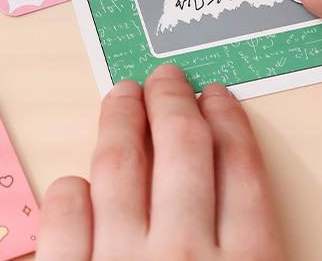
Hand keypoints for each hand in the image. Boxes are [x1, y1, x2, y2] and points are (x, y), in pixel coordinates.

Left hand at [37, 64, 283, 260]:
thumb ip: (256, 249)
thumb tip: (244, 199)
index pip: (240, 167)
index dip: (228, 119)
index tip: (216, 95)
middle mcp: (186, 253)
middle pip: (182, 147)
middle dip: (173, 100)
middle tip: (166, 77)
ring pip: (120, 163)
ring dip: (121, 117)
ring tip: (122, 94)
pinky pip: (65, 214)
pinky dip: (72, 189)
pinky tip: (80, 180)